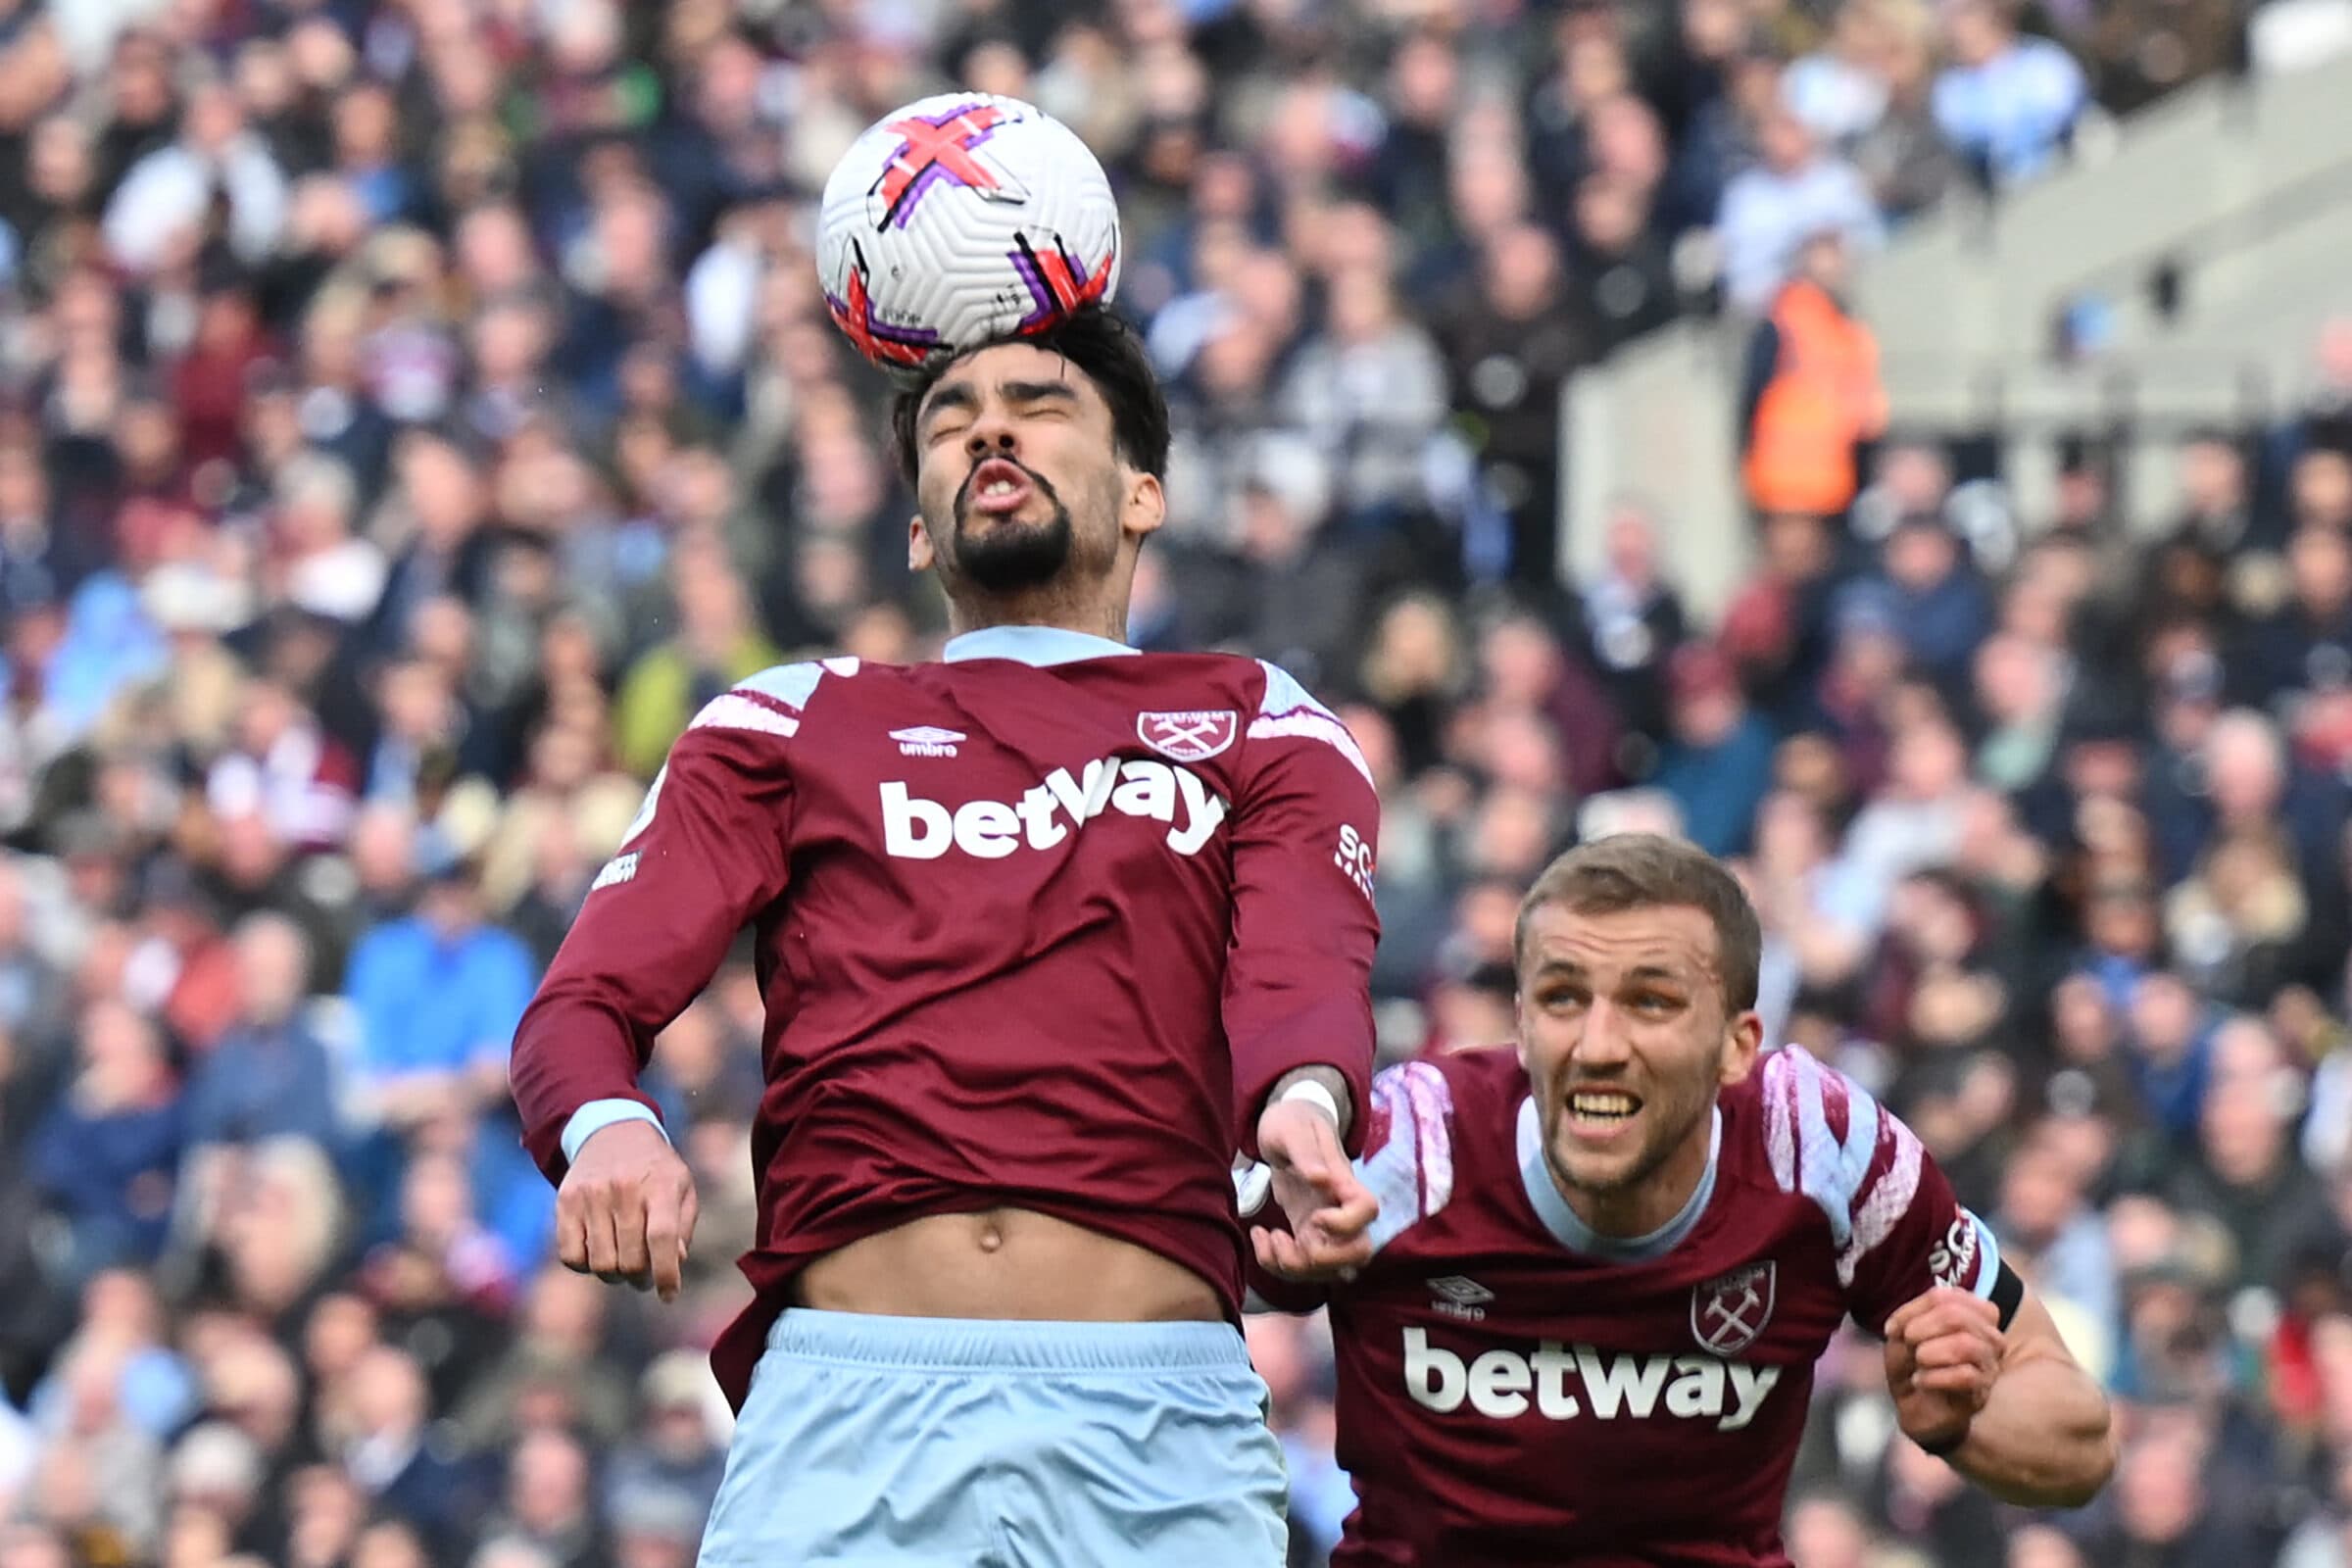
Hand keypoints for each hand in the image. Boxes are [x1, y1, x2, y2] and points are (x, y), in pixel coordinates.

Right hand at [556, 1119, 699, 1301]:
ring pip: (600, 1264)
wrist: (613, 1133)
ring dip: (614, 1276)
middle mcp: (624, 1188)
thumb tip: (674, 1262)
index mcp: (661, 1185)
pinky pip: (570, 1256)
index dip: (666, 1274)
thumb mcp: (682, 1189)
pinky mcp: (565, 1201)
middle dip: (640, 1279)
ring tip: (623, 1266)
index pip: (661, 1238)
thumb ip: (682, 1227)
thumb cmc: (656, 1170)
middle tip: (645, 1278)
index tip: (668, 1295)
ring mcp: (591, 1194)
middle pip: (630, 1259)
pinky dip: (585, 1266)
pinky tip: (599, 1254)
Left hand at [1249, 1098, 1377, 1283]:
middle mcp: (1340, 1209)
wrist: (1284, 1126)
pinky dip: (1277, 1263)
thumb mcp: (1292, 1129)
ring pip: (1328, 1269)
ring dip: (1293, 1267)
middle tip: (1291, 1240)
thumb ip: (1306, 1153)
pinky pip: (1301, 1265)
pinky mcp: (1305, 1234)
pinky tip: (1260, 1236)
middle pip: (1358, 1253)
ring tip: (1266, 1237)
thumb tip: (1322, 1178)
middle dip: (1324, 1261)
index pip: (1367, 1211)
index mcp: (1344, 1181)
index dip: (1346, 1225)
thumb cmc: (1293, 1121)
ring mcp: (1324, 1227)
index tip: (1316, 1216)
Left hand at [1884, 1286, 2002, 1452]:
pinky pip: (1966, 1376)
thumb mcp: (1902, 1335)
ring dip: (1930, 1352)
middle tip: (1907, 1343)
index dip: (1914, 1310)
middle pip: (1957, 1316)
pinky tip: (1921, 1381)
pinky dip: (1935, 1377)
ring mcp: (1989, 1364)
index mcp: (1972, 1312)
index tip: (1894, 1329)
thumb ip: (1908, 1320)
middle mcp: (1989, 1335)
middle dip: (1922, 1328)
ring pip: (1966, 1345)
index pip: (1946, 1296)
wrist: (1916, 1406)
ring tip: (1917, 1361)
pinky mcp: (1982, 1391)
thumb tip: (1909, 1326)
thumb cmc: (1913, 1364)